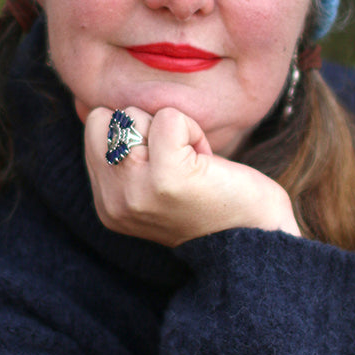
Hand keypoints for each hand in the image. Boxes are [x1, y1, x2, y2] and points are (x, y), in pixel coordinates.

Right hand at [84, 105, 301, 246]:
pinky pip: (169, 118)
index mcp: (107, 205)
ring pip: (133, 115)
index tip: (168, 165)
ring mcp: (136, 190)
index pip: (97, 130)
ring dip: (172, 130)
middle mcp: (113, 201)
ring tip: (194, 164)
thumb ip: (126, 160)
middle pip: (106, 119)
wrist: (256, 241)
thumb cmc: (215, 205)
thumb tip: (115, 112)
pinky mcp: (167, 177)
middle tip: (180, 161)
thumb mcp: (152, 187)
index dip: (135, 135)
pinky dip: (193, 129)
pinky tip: (207, 160)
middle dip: (145, 127)